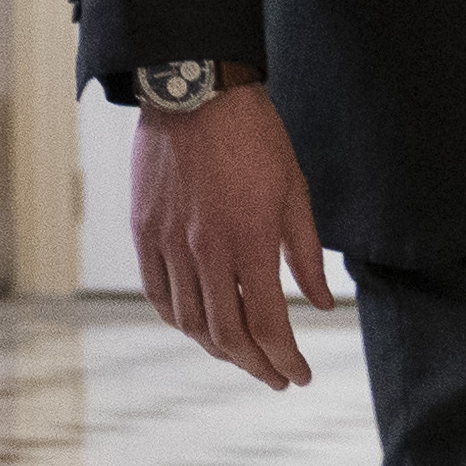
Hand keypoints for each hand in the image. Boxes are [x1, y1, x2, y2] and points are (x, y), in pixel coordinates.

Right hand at [131, 82, 335, 390]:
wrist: (195, 89)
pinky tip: (196, 325)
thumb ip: (305, 254)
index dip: (286, 359)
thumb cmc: (254, 136)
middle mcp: (205, 249)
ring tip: (239, 354)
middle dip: (255, 365)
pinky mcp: (144, 229)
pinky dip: (177, 320)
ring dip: (217, 348)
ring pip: (188, 321)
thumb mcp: (294, 192)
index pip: (268, 324)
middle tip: (274, 377)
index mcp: (249, 239)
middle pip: (227, 334)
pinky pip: (157, 293)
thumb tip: (321, 304)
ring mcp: (168, 241)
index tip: (299, 374)